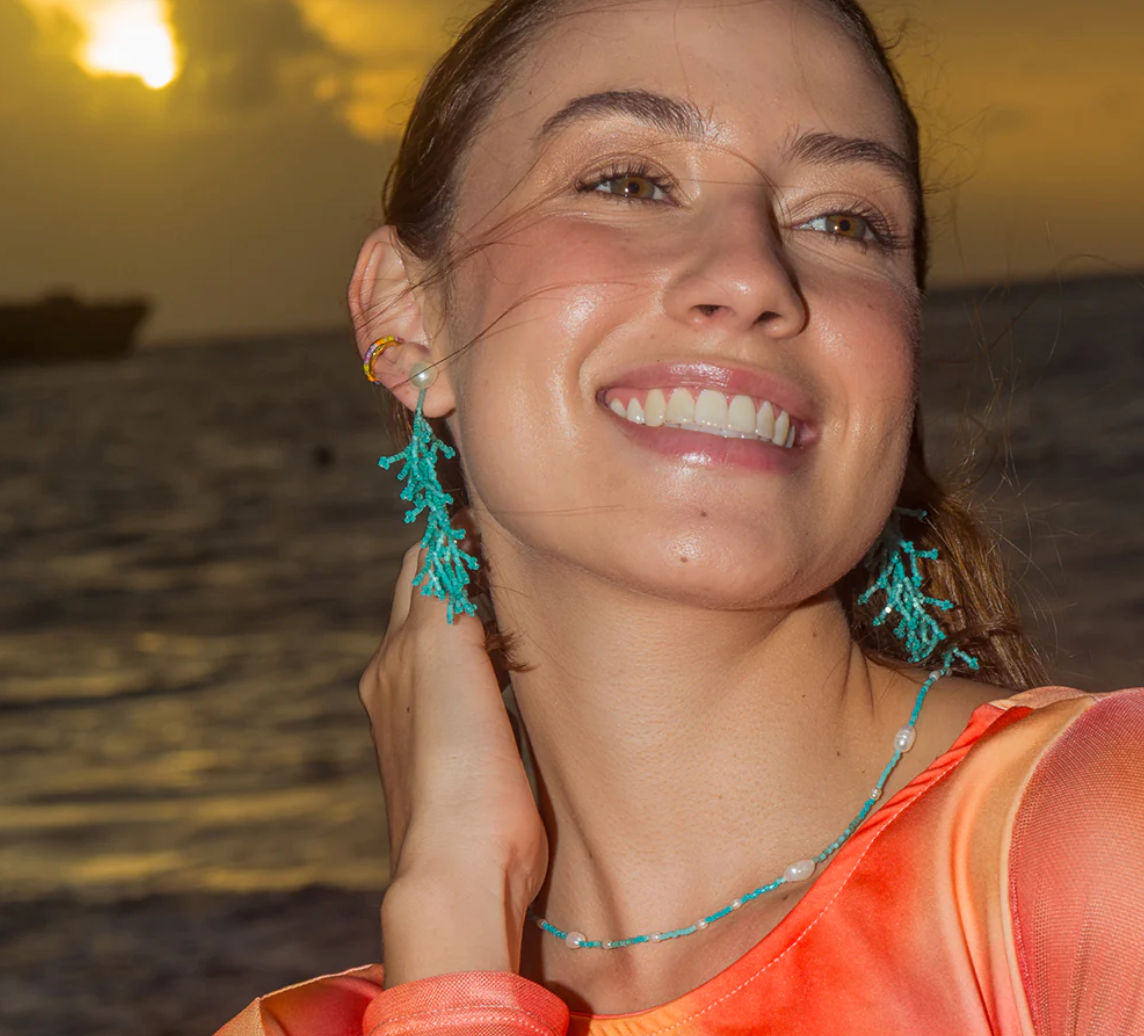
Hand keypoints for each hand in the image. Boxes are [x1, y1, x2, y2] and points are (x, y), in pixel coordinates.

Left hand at [360, 542, 548, 985]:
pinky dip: (500, 664)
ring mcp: (430, 724)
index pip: (422, 568)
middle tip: (524, 557)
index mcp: (396, 655)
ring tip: (532, 608)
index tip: (501, 518)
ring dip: (488, 620)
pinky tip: (529, 671)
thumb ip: (443, 591)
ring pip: (457, 645)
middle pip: (433, 602)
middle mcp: (401, 683)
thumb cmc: (455, 761)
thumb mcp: (441, 652)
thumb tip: (450, 539)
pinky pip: (480, 687)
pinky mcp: (467, 757)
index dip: (456, 537)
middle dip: (471, 573)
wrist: (463, 865)